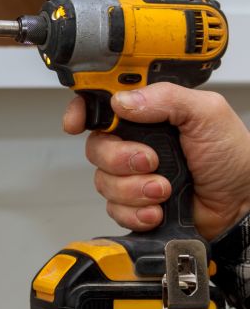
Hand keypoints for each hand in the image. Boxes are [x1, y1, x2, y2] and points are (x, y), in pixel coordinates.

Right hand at [63, 83, 249, 239]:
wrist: (243, 207)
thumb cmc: (232, 159)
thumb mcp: (207, 114)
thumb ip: (165, 97)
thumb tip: (123, 101)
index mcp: (148, 114)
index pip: (101, 105)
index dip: (81, 111)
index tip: (76, 122)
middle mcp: (135, 142)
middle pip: (96, 146)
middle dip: (120, 158)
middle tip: (149, 161)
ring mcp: (133, 175)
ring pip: (103, 180)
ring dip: (134, 188)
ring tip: (164, 188)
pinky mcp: (134, 203)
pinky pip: (114, 208)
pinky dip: (135, 211)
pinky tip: (157, 209)